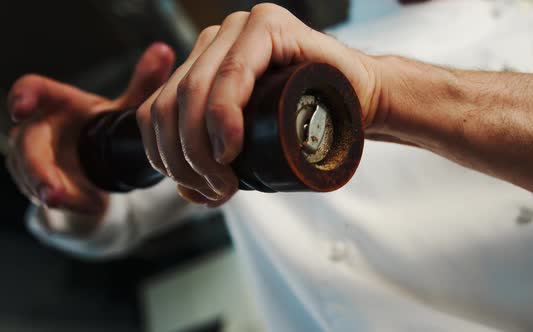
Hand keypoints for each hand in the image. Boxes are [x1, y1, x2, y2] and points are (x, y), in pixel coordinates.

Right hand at [6, 43, 174, 216]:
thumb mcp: (127, 108)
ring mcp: (37, 160)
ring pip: (27, 173)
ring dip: (46, 189)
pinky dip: (70, 204)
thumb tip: (164, 51)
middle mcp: (41, 130)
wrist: (106, 168)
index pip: (31, 91)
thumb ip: (144, 83)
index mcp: (59, 103)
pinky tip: (92, 208)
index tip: (22, 108)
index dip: (23, 97)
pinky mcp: (43, 187)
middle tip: (51, 188)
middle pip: (24, 143)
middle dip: (34, 166)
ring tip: (63, 201)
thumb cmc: (110, 130)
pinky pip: (47, 197)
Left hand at [138, 4, 381, 205]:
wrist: (360, 101)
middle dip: (184, 159)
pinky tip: (229, 147)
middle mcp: (215, 40)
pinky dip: (222, 115)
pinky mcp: (268, 26)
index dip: (163, 156)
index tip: (193, 190)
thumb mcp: (250, 143)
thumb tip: (186, 191)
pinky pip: (231, 75)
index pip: (156, 109)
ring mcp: (239, 28)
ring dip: (198, 146)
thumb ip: (214, 156)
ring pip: (193, 91)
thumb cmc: (308, 122)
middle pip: (170, 103)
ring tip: (224, 181)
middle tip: (214, 191)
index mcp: (201, 63)